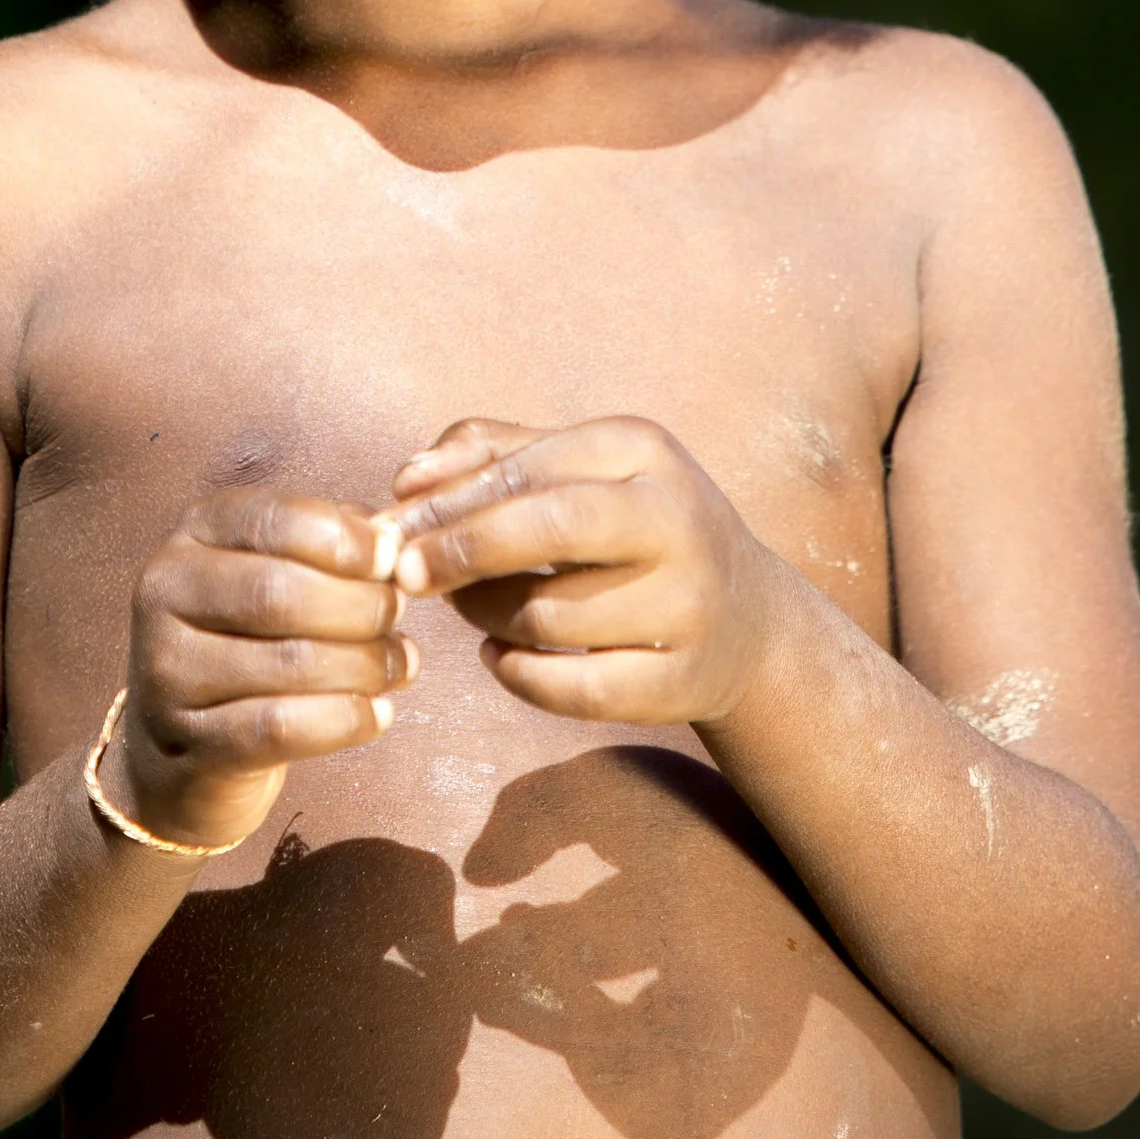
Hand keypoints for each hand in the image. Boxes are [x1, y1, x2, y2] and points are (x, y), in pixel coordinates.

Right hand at [108, 490, 417, 853]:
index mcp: (195, 533)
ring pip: (288, 663)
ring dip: (364, 666)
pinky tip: (378, 713)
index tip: (391, 559)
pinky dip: (346, 719)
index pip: (272, 520)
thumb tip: (389, 541)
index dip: (344, 540)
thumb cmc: (248, 638)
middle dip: (359, 606)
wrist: (180, 742)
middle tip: (397, 618)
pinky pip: (283, 728)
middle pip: (278, 592)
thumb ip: (327, 545)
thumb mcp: (274, 570)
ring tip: (398, 665)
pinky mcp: (191, 740)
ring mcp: (170, 670)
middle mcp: (168, 591)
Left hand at [389, 418, 781, 727]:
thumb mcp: (579, 469)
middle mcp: (677, 518)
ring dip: (486, 616)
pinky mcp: (685, 680)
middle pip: (550, 528)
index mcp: (643, 449)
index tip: (393, 526)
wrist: (746, 620)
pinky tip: (499, 656)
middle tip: (407, 574)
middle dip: (465, 550)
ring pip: (551, 615)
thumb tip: (406, 481)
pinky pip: (576, 688)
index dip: (450, 500)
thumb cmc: (630, 528)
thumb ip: (489, 455)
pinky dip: (520, 676)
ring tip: (468, 607)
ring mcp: (689, 603)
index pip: (528, 470)